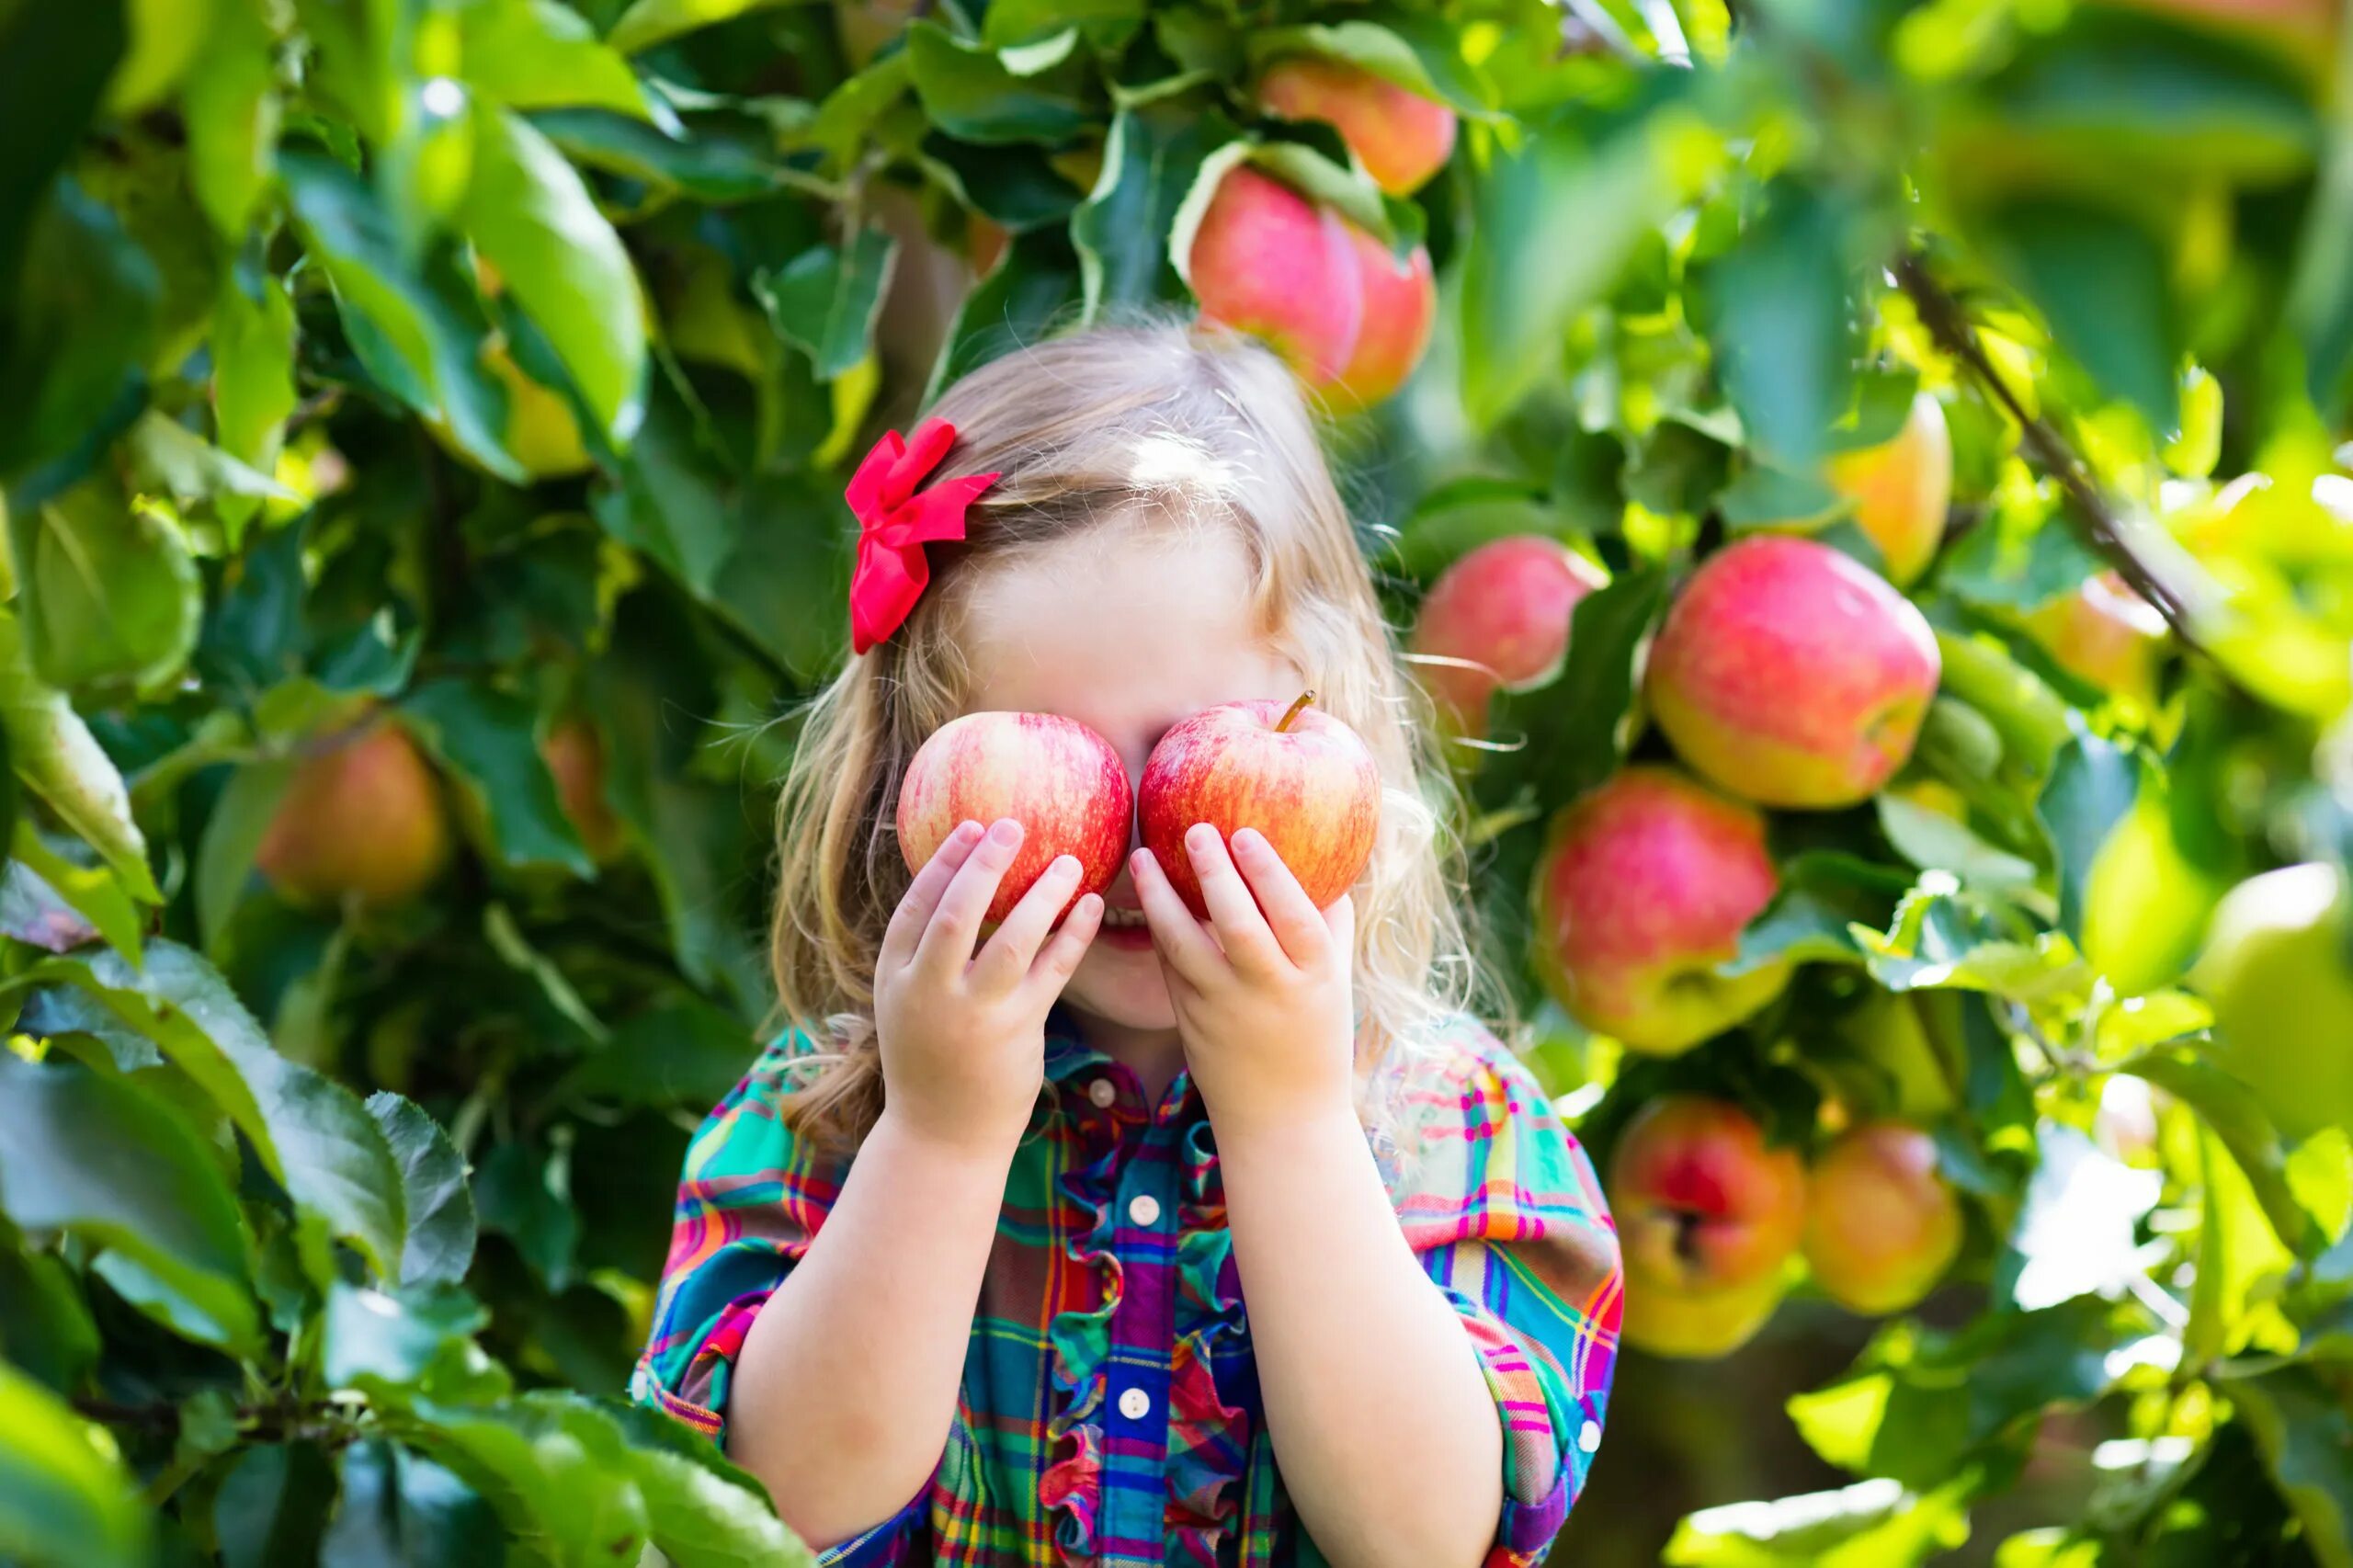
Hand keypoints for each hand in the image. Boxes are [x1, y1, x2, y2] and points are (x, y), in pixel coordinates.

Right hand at [876, 818, 1103, 1156]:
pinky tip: (1091, 905)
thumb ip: (925, 959)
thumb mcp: (907, 1007)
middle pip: (958, 913)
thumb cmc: (930, 1062)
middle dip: (986, 864)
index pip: (917, 907)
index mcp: (895, 979)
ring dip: (1042, 895)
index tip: (971, 828)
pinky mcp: (1017, 1030)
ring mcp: (975, 1013)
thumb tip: (958, 891)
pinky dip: (1073, 933)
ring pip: (1012, 939)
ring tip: (1069, 860)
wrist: (942, 1136)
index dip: (944, 864)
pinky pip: (1052, 971)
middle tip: (1013, 826)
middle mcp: (930, 992)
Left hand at [1131, 825, 1356, 1136]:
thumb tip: (1327, 862)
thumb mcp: (1336, 983)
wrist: (1281, 1119)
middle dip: (1213, 873)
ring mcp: (1223, 1009)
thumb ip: (1331, 925)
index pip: (1293, 916)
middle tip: (1195, 828)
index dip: (1269, 873)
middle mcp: (1268, 992)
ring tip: (1142, 857)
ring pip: (1184, 946)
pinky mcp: (1188, 1021)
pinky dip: (1157, 929)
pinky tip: (1147, 896)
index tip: (1246, 833)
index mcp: (1313, 978)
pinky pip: (1170, 967)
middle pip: (1237, 926)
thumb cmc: (1317, 1038)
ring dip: (1159, 898)